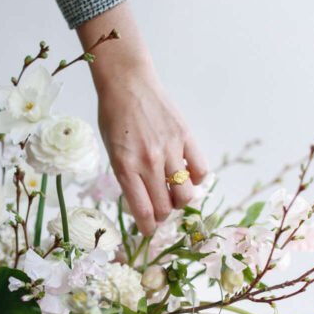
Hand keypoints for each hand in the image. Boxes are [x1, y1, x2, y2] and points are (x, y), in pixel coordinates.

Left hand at [77, 2, 207, 234]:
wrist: (127, 84)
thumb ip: (128, 178)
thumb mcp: (111, 152)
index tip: (148, 230)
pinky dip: (197, 180)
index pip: (144, 212)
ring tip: (173, 193)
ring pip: (186, 195)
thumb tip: (145, 203)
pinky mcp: (186, 137)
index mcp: (125, 168)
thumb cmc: (114, 118)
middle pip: (166, 208)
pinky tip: (187, 174)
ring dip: (180, 201)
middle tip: (159, 210)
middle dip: (163, 216)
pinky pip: (201, 171)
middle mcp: (148, 162)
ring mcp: (169, 150)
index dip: (148, 228)